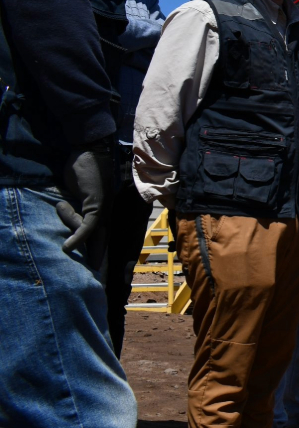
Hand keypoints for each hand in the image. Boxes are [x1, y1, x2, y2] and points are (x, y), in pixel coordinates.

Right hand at [59, 138, 115, 257]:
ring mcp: (103, 210)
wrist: (90, 153)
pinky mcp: (97, 206)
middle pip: (102, 240)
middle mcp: (105, 213)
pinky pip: (87, 226)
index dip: (96, 249)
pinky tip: (67, 246)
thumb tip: (64, 216)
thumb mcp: (73, 194)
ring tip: (64, 241)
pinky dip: (77, 236)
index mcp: (101, 211)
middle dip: (98, 257)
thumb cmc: (82, 171)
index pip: (99, 234)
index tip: (93, 265)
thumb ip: (71, 208)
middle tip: (94, 274)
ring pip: (89, 233)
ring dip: (75, 238)